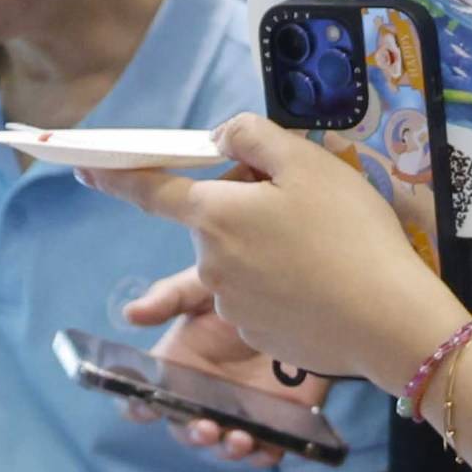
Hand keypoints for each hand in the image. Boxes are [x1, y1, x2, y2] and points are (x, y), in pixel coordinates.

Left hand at [97, 126, 463, 394]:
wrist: (388, 320)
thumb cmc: (351, 234)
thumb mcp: (307, 162)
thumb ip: (253, 135)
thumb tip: (222, 137)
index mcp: (214, 214)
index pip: (151, 189)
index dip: (115, 175)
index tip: (83, 167)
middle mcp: (210, 263)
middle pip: (214, 223)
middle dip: (245, 209)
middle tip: (304, 204)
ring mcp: (232, 306)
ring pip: (241, 262)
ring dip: (267, 249)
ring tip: (325, 248)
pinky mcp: (258, 336)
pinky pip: (262, 299)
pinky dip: (286, 287)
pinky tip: (325, 282)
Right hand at [109, 276, 336, 469]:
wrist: (307, 300)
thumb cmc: (248, 290)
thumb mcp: (206, 286)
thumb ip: (169, 297)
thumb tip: (130, 314)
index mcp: (178, 368)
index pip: (145, 396)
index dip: (137, 405)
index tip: (143, 404)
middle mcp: (203, 396)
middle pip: (184, 429)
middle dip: (191, 434)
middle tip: (204, 427)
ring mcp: (239, 412)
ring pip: (224, 444)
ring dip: (226, 448)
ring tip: (239, 438)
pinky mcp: (276, 421)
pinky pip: (267, 449)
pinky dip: (265, 454)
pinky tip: (269, 447)